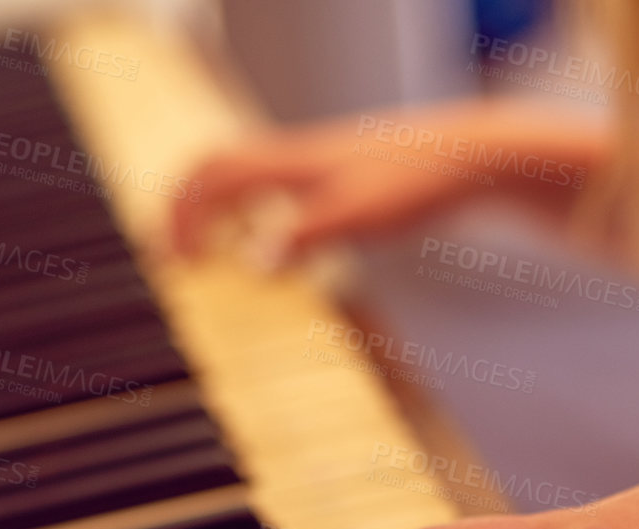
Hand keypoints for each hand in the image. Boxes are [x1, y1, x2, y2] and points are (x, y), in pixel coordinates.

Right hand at [170, 114, 477, 262]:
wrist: (467, 158)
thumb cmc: (416, 181)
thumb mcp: (357, 215)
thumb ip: (302, 237)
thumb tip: (252, 261)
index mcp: (287, 162)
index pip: (211, 175)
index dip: (182, 215)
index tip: (178, 262)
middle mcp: (293, 157)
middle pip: (215, 169)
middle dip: (184, 208)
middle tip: (171, 253)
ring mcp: (314, 166)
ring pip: (243, 178)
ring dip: (215, 211)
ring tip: (207, 252)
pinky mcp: (336, 178)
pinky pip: (275, 190)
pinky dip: (255, 216)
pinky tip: (271, 247)